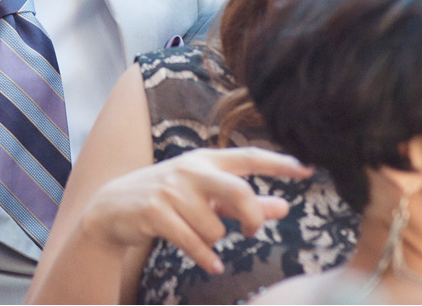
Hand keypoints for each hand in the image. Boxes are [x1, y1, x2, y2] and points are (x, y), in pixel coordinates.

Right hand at [82, 147, 311, 274]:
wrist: (113, 207)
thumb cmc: (169, 198)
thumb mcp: (205, 195)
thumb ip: (244, 201)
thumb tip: (284, 207)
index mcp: (204, 160)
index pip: (248, 157)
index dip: (279, 163)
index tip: (308, 169)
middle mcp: (189, 170)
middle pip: (238, 191)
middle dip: (253, 217)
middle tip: (253, 232)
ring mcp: (170, 190)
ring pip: (216, 228)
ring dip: (214, 241)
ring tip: (199, 236)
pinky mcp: (156, 212)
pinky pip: (195, 243)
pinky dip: (207, 258)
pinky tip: (212, 264)